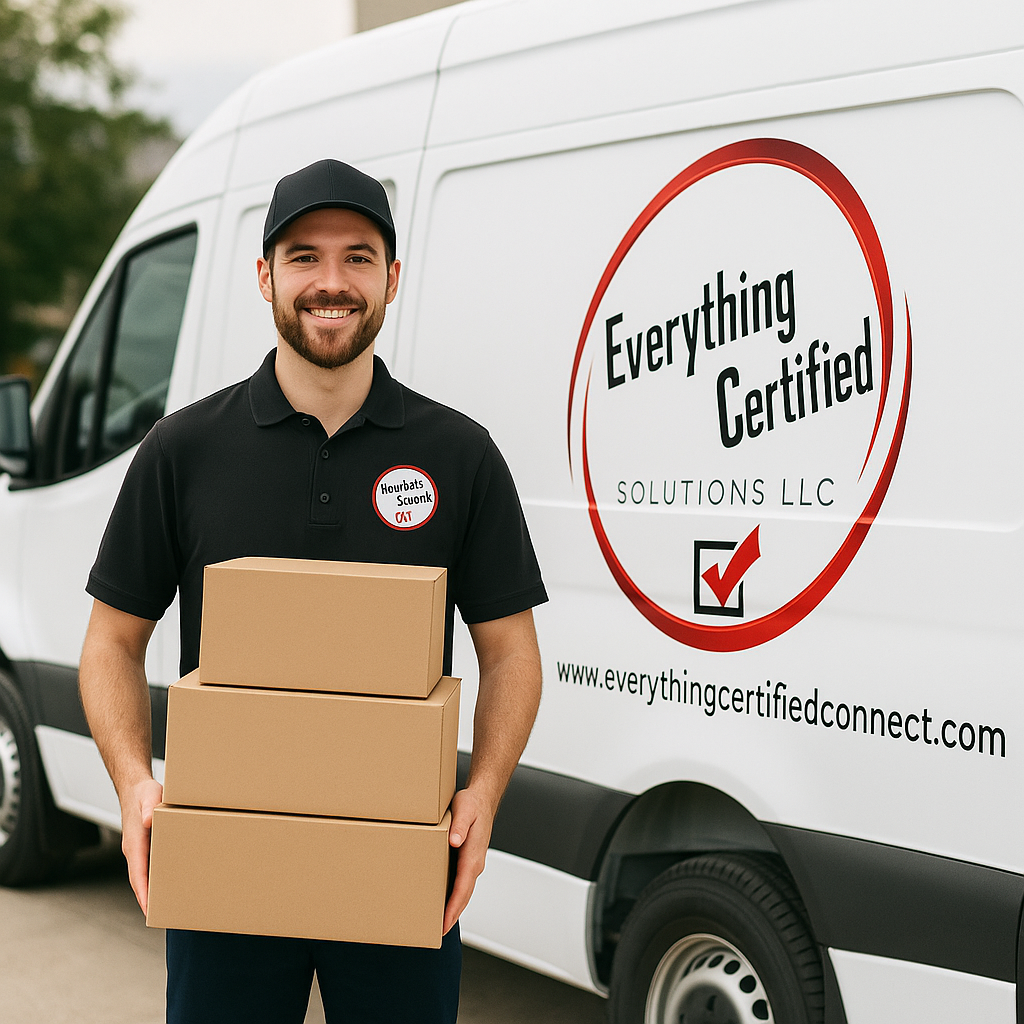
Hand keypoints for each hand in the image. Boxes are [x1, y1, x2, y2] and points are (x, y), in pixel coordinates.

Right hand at [120, 777, 162, 914]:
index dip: (143, 893)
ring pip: (145, 874)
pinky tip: (171, 881)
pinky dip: (157, 876)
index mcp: (134, 843)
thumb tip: (148, 823)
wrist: (135, 786)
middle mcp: (134, 850)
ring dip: (153, 890)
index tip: (149, 910)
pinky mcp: (145, 845)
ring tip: (170, 905)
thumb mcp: (149, 795)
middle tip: (164, 917)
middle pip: (141, 880)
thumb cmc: (143, 792)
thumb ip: (149, 807)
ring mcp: (138, 849)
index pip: (138, 874)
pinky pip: (150, 865)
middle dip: (149, 900)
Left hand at [443, 786, 495, 934]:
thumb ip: (459, 825)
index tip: (444, 923)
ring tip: (439, 924)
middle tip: (439, 933)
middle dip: (453, 915)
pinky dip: (454, 896)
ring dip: (453, 908)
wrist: (482, 798)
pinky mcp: (468, 861)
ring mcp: (472, 863)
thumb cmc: (471, 804)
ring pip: (463, 891)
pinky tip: (444, 900)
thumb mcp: (463, 809)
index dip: (453, 907)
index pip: (463, 888)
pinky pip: (461, 883)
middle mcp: (475, 863)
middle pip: (464, 895)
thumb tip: (455, 841)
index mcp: (473, 855)